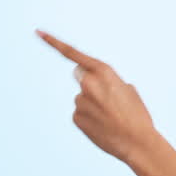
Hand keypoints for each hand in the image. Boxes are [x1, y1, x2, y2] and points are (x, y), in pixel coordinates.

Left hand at [37, 28, 155, 162]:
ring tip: (111, 116)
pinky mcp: (76, 117)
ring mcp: (80, 101)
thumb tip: (96, 84)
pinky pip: (80, 113)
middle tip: (107, 98)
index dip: (53, 42)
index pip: (73, 53)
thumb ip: (108, 81)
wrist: (137, 143)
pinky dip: (90, 118)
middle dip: (89, 82)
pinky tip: (103, 125)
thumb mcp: (127, 89)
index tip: (38, 32)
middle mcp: (88, 83)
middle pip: (80, 75)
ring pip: (82, 97)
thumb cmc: (137, 115)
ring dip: (93, 104)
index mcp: (103, 71)